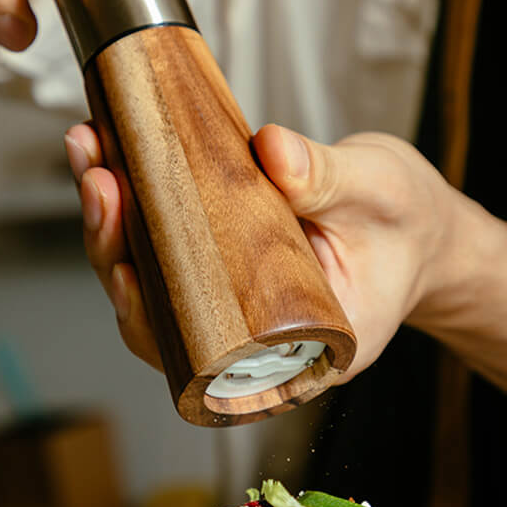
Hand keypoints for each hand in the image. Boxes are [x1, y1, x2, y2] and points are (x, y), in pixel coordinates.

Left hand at [64, 122, 470, 381]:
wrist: (415, 225)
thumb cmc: (407, 227)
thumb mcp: (380, 197)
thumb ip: (329, 179)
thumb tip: (271, 150)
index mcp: (294, 351)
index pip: (203, 356)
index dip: (151, 319)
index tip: (123, 270)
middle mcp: (251, 335)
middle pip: (161, 309)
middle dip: (115, 246)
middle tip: (100, 181)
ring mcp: (231, 294)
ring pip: (153, 271)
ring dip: (112, 214)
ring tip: (91, 151)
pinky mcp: (222, 255)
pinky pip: (168, 236)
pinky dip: (137, 196)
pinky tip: (115, 150)